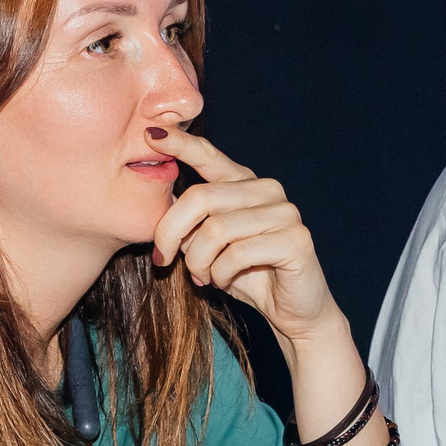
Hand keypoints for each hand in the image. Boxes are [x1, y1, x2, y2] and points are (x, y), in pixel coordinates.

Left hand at [151, 129, 342, 342]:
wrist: (293, 312)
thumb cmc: (247, 276)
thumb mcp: (208, 246)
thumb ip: (189, 222)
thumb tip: (157, 199)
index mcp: (246, 185)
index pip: (210, 156)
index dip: (181, 144)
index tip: (150, 134)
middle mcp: (268, 191)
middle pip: (200, 198)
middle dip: (170, 233)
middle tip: (163, 261)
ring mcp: (285, 213)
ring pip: (215, 230)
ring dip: (198, 262)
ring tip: (203, 277)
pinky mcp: (295, 240)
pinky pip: (237, 254)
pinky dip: (220, 274)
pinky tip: (223, 281)